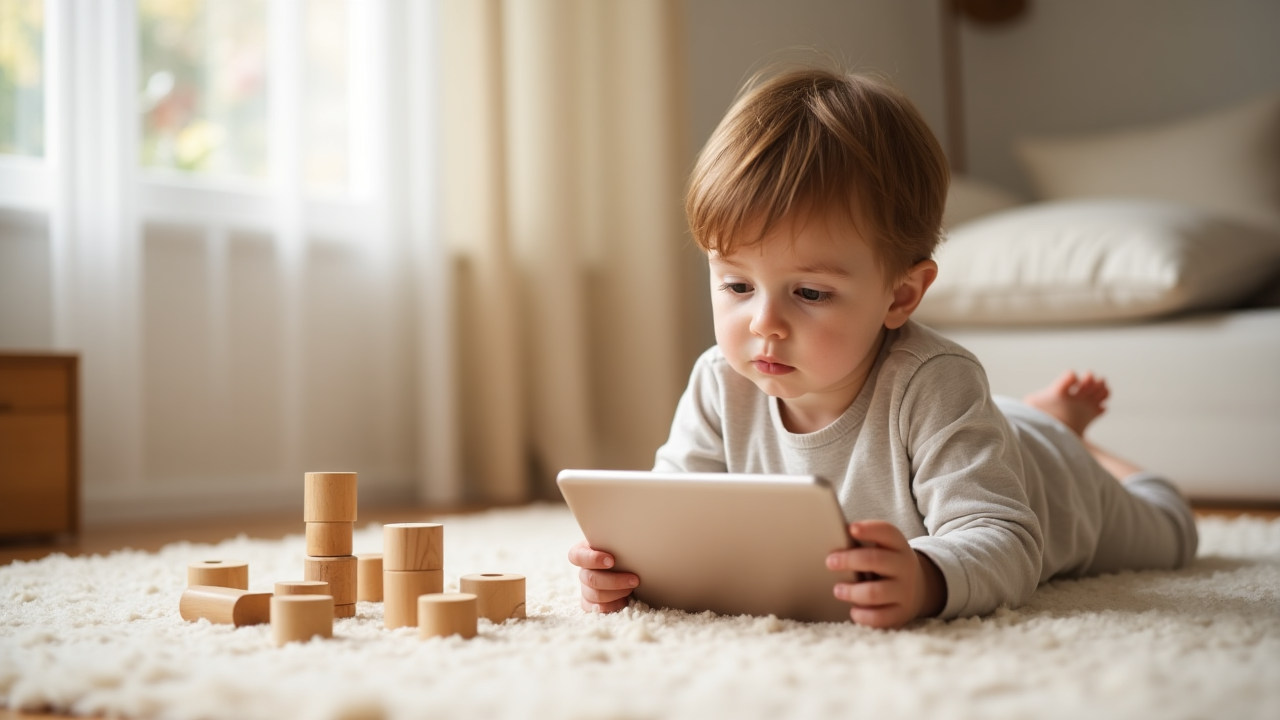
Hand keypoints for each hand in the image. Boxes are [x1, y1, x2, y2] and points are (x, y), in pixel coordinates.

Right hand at [567, 539, 639, 613]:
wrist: (628, 566)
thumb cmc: (622, 551)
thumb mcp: (618, 543)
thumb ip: (618, 541)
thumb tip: (632, 540)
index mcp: (584, 552)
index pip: (577, 556)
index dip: (592, 559)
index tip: (612, 560)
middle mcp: (583, 571)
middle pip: (589, 579)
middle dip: (614, 581)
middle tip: (634, 579)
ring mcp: (585, 588)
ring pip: (594, 595)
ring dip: (616, 593)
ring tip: (632, 589)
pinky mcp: (591, 602)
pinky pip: (595, 608)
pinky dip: (611, 606)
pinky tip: (624, 602)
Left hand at [825, 520, 945, 628]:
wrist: (916, 588)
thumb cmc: (886, 563)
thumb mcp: (883, 548)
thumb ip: (862, 542)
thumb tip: (828, 535)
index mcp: (898, 545)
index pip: (887, 532)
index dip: (869, 529)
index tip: (851, 529)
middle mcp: (904, 567)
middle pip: (877, 560)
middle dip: (850, 560)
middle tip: (830, 562)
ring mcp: (904, 591)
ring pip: (875, 592)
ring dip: (852, 591)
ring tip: (838, 590)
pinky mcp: (901, 613)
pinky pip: (880, 617)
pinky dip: (863, 616)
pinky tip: (853, 611)